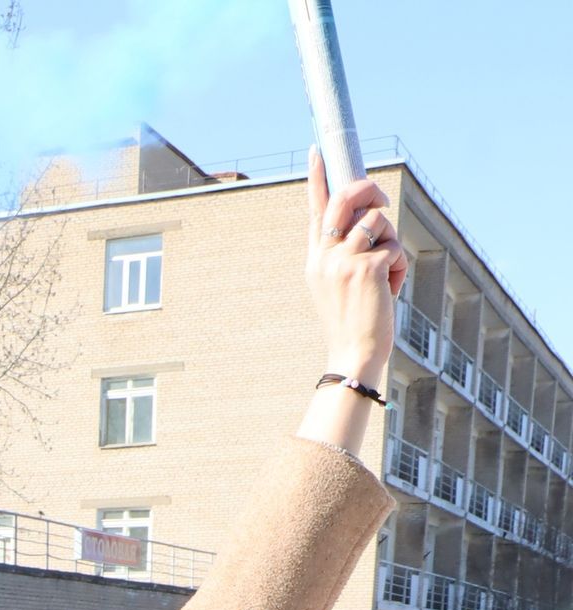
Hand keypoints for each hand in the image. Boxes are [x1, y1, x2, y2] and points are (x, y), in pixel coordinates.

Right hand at [305, 152, 406, 383]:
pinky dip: (399, 266)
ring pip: (377, 221)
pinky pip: (394, 247)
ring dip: (390, 241)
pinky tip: (391, 289)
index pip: (315, 210)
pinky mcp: (369, 268)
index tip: (317, 150)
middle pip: (347, 198)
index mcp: (315, 259)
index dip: (317, 177)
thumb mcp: (338, 285)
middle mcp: (325, 256)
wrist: (354, 355)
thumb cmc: (352, 323)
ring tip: (386, 272)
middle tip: (381, 199)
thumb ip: (344, 252)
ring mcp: (345, 260)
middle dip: (368, 189)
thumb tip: (369, 218)